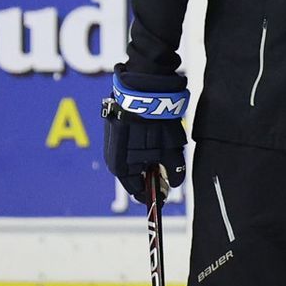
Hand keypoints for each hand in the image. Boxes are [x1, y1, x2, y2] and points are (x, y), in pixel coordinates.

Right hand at [101, 71, 187, 202]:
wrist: (141, 90)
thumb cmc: (154, 125)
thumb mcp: (170, 151)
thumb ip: (173, 171)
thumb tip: (174, 183)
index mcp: (122, 170)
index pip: (138, 192)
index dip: (153, 194)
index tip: (164, 195)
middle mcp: (112, 159)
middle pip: (134, 176)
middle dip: (150, 176)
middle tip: (166, 171)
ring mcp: (111, 143)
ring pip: (131, 160)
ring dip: (145, 160)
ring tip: (161, 151)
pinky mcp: (113, 128)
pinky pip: (127, 146)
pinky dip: (139, 147)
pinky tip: (151, 139)